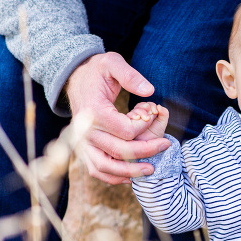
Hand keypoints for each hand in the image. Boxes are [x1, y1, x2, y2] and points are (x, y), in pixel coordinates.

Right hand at [64, 52, 170, 183]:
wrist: (75, 79)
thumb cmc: (97, 71)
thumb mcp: (112, 63)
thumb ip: (130, 75)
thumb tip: (150, 91)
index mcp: (93, 111)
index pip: (125, 130)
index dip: (144, 127)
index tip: (152, 115)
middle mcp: (85, 131)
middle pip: (119, 151)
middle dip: (146, 151)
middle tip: (166, 145)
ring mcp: (82, 142)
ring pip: (105, 166)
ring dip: (130, 172)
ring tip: (151, 169)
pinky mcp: (83, 149)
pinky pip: (96, 170)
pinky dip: (113, 178)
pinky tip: (130, 178)